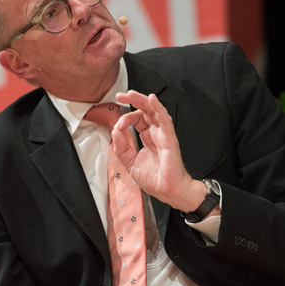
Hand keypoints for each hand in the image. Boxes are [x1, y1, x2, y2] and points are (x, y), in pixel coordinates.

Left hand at [112, 90, 205, 211]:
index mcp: (147, 137)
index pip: (136, 119)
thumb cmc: (155, 179)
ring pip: (154, 111)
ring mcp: (163, 134)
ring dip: (143, 100)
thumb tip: (114, 132)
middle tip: (121, 95)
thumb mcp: (130, 163)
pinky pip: (165, 120)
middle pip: (145, 110)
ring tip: (131, 94)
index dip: (125, 118)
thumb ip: (122, 148)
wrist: (168, 191)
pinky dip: (159, 108)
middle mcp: (156, 133)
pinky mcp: (169, 138)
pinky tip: (152, 99)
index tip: (116, 126)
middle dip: (133, 100)